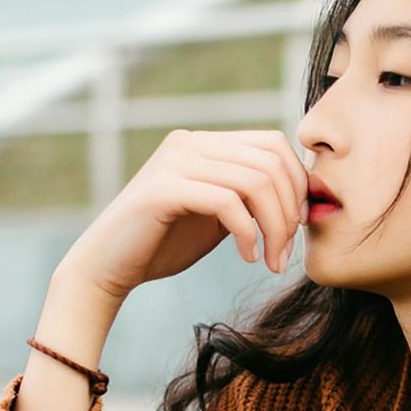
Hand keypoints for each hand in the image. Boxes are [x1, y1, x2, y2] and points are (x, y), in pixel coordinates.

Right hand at [57, 128, 310, 302]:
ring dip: (275, 227)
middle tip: (286, 253)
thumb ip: (249, 196)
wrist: (108, 267)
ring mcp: (174, 162)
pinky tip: (247, 257)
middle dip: (290, 211)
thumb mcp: (219, 215)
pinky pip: (228, 202)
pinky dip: (248, 233)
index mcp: (204, 144)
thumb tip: (301, 192)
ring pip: (255, 181)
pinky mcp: (163, 189)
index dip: (298, 185)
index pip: (273, 145)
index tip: (300, 227)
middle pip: (271, 162)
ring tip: (271, 260)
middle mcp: (190, 143)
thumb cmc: (164, 244)